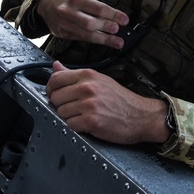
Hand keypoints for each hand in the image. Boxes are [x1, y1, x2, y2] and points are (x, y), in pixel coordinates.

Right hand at [36, 0, 128, 49]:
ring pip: (86, 35)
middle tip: (118, 30)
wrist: (47, 2)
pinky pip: (81, 39)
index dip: (113, 15)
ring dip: (104, 39)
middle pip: (90, 23)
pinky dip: (94, 41)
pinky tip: (103, 41)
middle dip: (106, 27)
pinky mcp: (63, 34)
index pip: (97, 8)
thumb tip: (115, 17)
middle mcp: (68, 12)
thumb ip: (95, 6)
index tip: (124, 19)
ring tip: (117, 42)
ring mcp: (64, 25)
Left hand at [45, 61, 169, 144]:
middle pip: (55, 97)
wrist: (141, 116)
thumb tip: (56, 66)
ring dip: (69, 117)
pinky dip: (76, 127)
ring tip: (82, 115)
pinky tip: (87, 123)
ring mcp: (89, 104)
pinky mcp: (91, 121)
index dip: (51, 89)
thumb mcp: (99, 80)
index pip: (55, 79)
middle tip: (73, 107)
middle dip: (60, 104)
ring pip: (61, 112)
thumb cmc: (122, 99)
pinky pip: (70, 125)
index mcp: (88, 75)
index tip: (54, 94)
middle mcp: (87, 87)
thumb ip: (74, 74)